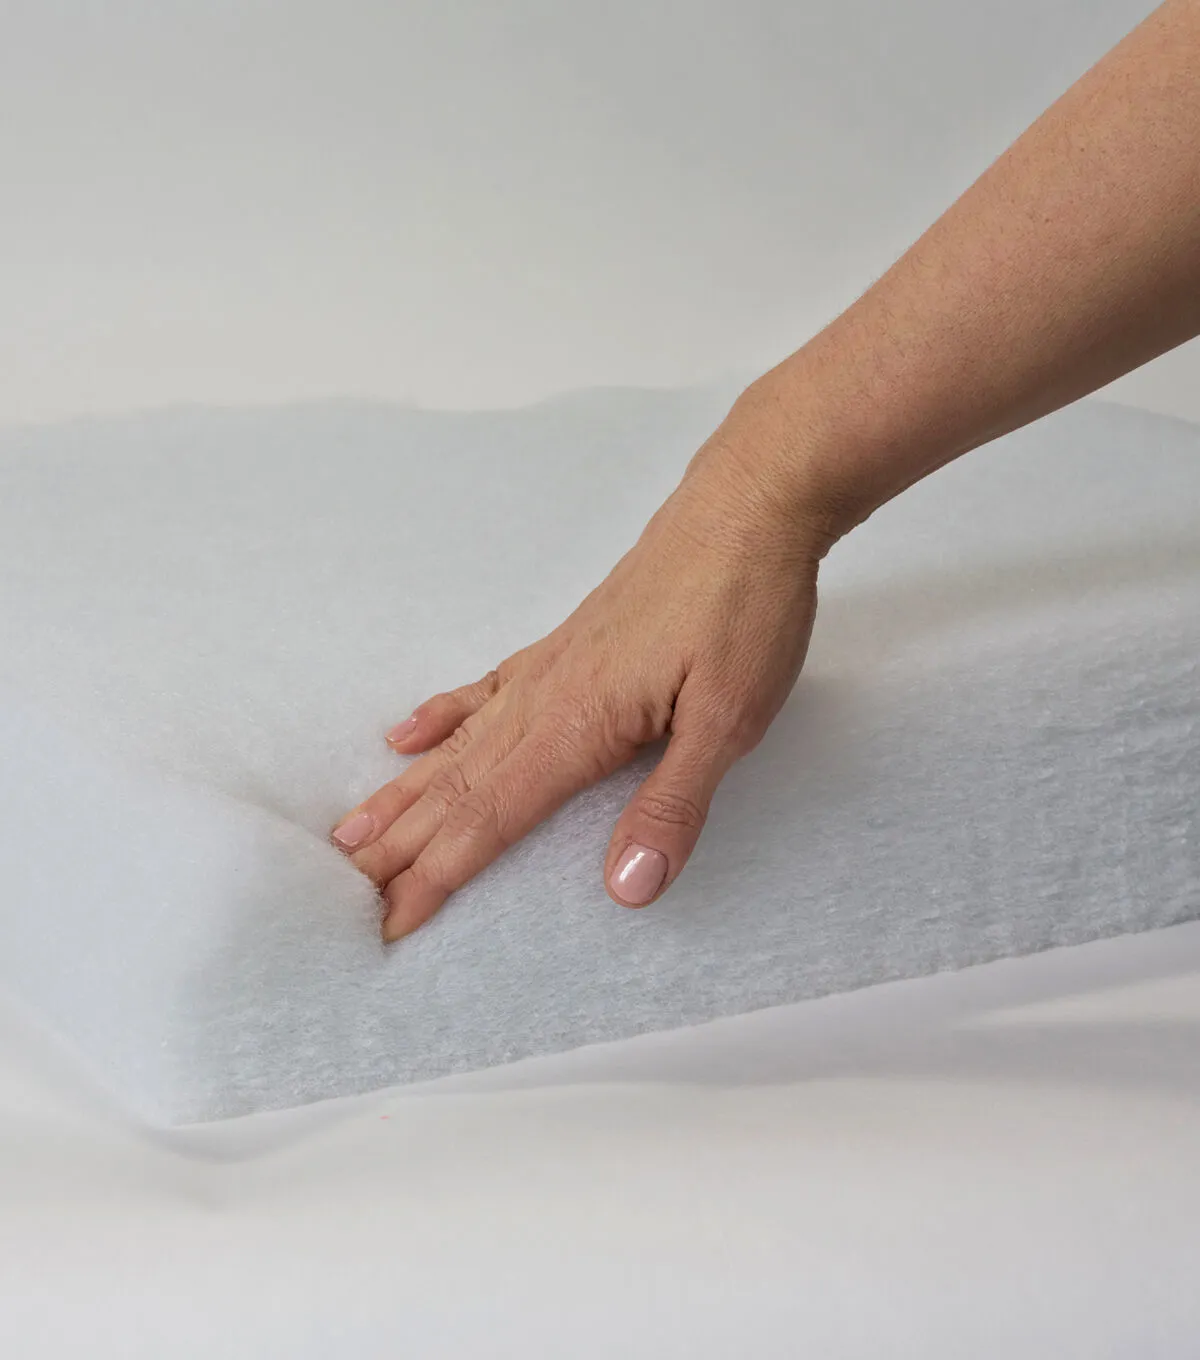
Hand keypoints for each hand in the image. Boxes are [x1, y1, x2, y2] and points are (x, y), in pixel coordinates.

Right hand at [331, 382, 842, 940]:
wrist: (746, 508)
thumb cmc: (742, 612)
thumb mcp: (730, 721)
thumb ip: (672, 807)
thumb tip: (625, 891)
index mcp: (577, 726)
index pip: (489, 819)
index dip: (437, 876)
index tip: (388, 922)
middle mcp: (543, 699)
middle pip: (454, 788)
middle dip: (396, 848)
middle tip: (339, 894)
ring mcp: (546, 668)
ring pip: (455, 744)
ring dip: (402, 794)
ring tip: (350, 832)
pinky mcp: (561, 646)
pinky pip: (480, 691)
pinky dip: (438, 718)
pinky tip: (405, 734)